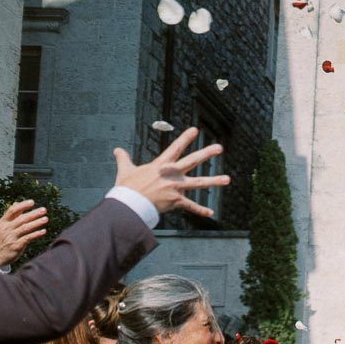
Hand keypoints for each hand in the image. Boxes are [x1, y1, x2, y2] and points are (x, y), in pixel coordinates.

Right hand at [0, 199, 48, 266]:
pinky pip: (27, 238)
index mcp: (3, 222)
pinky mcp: (16, 246)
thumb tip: (16, 203)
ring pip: (25, 228)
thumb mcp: (2, 226)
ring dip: (37, 223)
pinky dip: (36, 234)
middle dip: (33, 214)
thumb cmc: (1, 239)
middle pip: (21, 219)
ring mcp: (11, 237)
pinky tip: (43, 231)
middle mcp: (7, 229)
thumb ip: (11, 215)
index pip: (12, 211)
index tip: (32, 202)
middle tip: (44, 210)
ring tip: (46, 219)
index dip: (22, 205)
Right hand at [113, 126, 228, 219]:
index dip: (186, 138)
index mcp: (161, 165)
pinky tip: (211, 213)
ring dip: (214, 181)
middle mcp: (171, 174)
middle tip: (219, 148)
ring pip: (199, 183)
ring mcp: (175, 187)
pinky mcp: (176, 201)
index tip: (195, 130)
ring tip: (227, 179)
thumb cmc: (126, 188)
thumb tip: (117, 150)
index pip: (176, 147)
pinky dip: (200, 211)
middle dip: (207, 153)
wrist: (129, 204)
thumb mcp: (125, 170)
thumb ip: (123, 159)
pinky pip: (191, 207)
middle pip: (192, 161)